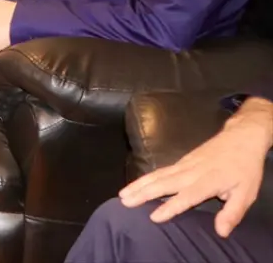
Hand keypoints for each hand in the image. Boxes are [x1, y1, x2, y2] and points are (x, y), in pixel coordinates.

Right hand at [119, 97, 272, 236]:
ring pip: (158, 175)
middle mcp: (190, 172)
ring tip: (123, 193)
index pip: (185, 197)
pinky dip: (147, 177)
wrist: (241, 138)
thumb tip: (221, 232)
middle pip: (163, 183)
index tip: (153, 217)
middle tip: (124, 201)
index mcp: (207, 181)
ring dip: (139, 184)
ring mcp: (184, 164)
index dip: (170, 207)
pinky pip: (161, 170)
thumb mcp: (247, 193)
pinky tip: (138, 183)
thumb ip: (233, 213)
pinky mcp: (182, 160)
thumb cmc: (245, 168)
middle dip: (142, 193)